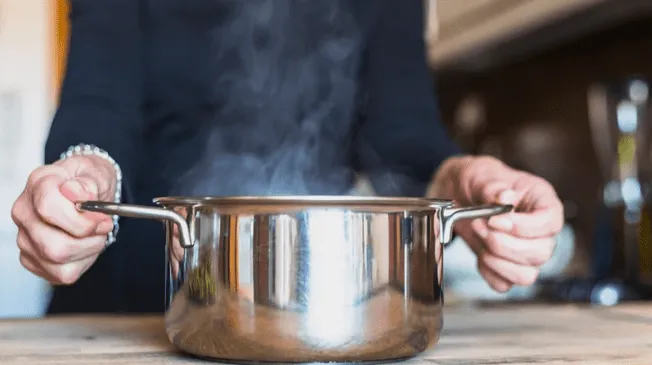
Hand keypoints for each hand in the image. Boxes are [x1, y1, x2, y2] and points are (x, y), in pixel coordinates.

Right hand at [11, 155, 117, 284]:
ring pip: (58, 261)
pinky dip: (81, 262)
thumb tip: (75, 193)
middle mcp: (25, 212)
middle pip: (53, 245)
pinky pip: (60, 273)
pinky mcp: (32, 258)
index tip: (102, 218)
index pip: (49, 209)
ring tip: (94, 235)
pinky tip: (84, 246)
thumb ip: (88, 183)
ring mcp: (25, 237)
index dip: (81, 220)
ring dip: (87, 251)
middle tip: (103, 228)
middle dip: (88, 240)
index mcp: (38, 184)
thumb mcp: (97, 174)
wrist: (88, 193)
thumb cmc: (89, 182)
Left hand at [429, 155, 563, 291]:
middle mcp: (541, 231)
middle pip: (540, 253)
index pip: (551, 223)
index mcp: (543, 202)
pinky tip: (479, 253)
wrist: (458, 193)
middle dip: (503, 244)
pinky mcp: (508, 267)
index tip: (495, 220)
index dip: (524, 227)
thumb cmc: (478, 180)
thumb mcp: (482, 175)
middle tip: (478, 225)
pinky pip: (504, 284)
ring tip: (478, 237)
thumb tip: (505, 198)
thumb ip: (493, 186)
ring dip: (496, 261)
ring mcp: (527, 252)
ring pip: (526, 275)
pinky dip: (488, 272)